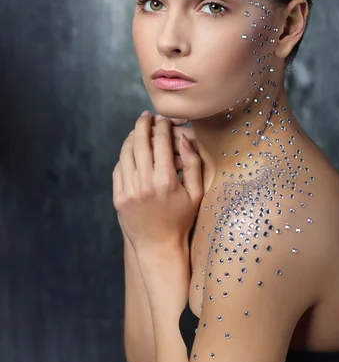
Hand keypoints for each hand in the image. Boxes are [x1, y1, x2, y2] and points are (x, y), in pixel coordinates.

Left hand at [113, 112, 202, 252]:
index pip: (161, 142)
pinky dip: (124, 156)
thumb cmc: (181, 219)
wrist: (158, 245)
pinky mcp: (118, 197)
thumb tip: (184, 139)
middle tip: (146, 116)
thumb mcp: (196, 193)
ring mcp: (128, 191)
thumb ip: (192, 164)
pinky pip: (118, 168)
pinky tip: (131, 152)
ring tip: (138, 131)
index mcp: (165, 181)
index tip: (164, 118)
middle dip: (143, 124)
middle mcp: (145, 184)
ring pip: (126, 153)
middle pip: (140, 142)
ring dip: (131, 137)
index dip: (163, 125)